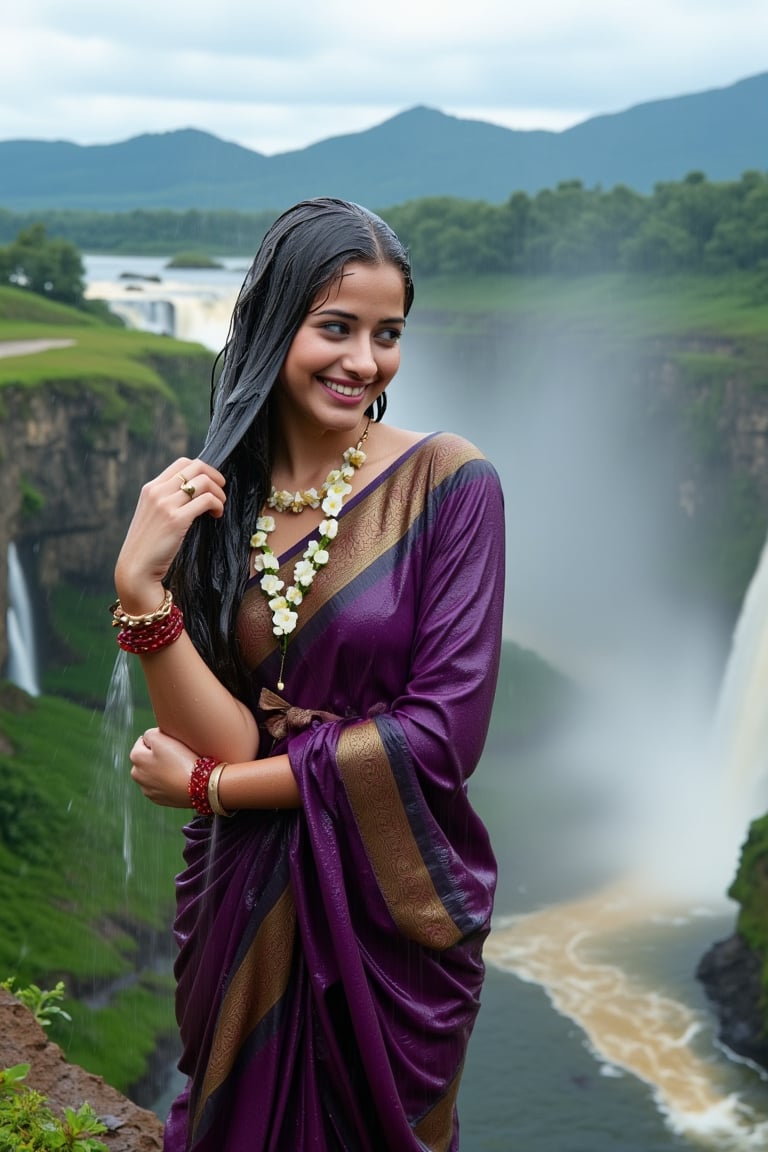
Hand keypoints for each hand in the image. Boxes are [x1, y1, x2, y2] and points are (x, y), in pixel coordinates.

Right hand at [115, 458, 225, 612]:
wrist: (136, 568)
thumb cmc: (148, 546)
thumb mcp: (152, 515)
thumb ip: (167, 501)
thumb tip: (194, 493)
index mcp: (151, 488)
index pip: (182, 463)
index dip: (203, 469)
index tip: (211, 483)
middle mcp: (157, 492)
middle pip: (196, 467)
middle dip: (215, 477)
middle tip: (222, 491)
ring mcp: (165, 504)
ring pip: (204, 482)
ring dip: (219, 493)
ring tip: (219, 506)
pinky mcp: (176, 519)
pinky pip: (206, 500)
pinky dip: (217, 505)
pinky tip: (216, 515)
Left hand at [129, 727, 196, 807]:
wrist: (201, 786)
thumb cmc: (181, 760)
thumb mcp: (163, 738)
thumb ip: (150, 734)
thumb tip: (147, 738)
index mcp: (136, 758)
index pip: (143, 741)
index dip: (159, 739)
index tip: (172, 744)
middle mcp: (137, 775)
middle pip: (146, 758)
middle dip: (157, 755)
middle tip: (176, 755)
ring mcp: (147, 790)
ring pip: (153, 773)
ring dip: (161, 769)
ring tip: (178, 768)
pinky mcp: (158, 800)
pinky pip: (161, 786)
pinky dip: (167, 782)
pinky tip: (178, 779)